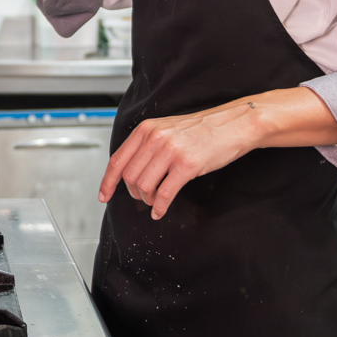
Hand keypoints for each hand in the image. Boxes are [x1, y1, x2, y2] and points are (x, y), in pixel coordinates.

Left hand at [98, 103, 261, 218]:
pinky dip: (160, 207)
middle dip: (133, 193)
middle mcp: (154, 138)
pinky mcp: (187, 165)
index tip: (104, 196)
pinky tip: (161, 211)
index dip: (107, 182)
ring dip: (147, 200)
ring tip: (154, 202)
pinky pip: (164, 194)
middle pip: (129, 176)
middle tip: (142, 198)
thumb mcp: (166, 129)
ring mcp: (170, 151)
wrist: (233, 124)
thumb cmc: (202, 129)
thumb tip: (131, 170)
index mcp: (146, 129)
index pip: (117, 160)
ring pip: (144, 186)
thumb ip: (147, 145)